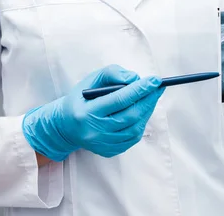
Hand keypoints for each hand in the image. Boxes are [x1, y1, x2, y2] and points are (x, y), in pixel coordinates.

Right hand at [22, 64, 163, 160]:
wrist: (65, 126)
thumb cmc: (81, 99)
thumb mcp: (90, 80)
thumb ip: (111, 74)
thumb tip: (134, 78)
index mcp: (86, 113)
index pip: (118, 100)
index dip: (139, 89)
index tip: (154, 80)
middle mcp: (94, 131)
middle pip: (130, 115)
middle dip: (148, 99)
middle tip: (158, 87)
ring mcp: (102, 144)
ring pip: (134, 128)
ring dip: (147, 111)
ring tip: (151, 97)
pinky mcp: (109, 151)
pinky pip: (132, 138)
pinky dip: (141, 123)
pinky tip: (142, 112)